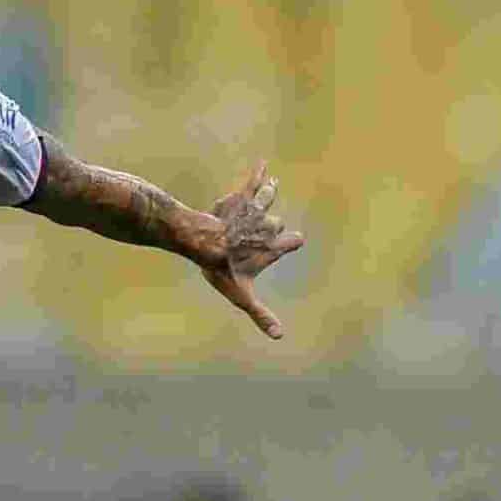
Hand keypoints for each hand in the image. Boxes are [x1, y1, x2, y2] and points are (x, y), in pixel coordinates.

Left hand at [202, 160, 306, 338]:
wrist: (203, 241)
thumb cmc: (222, 269)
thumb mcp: (242, 296)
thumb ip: (261, 315)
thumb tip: (280, 337)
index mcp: (271, 248)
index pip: (290, 242)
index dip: (292, 242)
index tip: (296, 240)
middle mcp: (266, 227)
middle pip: (275, 222)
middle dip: (271, 222)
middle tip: (267, 224)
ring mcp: (254, 211)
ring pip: (268, 199)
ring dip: (270, 193)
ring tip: (273, 185)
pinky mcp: (240, 198)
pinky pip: (252, 182)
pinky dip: (258, 172)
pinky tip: (262, 163)